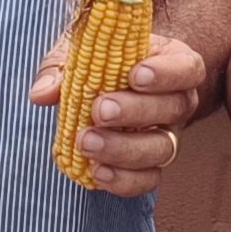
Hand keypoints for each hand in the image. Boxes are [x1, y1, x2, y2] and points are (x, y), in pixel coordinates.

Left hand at [30, 27, 210, 197]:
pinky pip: (148, 179)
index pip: (187, 68)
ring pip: (163, 149)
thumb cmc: (99, 61)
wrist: (105, 86)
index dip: (166, 73)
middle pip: (174, 109)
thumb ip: (61, 67)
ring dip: (124, 148)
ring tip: (88, 143)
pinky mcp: (150, 165)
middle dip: (136, 111)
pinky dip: (124, 180)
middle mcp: (178, 102)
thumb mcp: (80, 52)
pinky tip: (97, 172)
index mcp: (173, 64)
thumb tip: (43, 94)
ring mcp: (168, 136)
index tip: (134, 75)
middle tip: (100, 110)